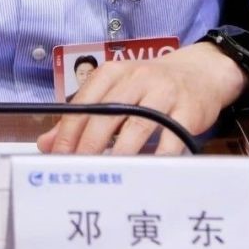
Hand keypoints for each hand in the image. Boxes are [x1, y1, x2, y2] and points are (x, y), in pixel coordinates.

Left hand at [37, 44, 246, 155]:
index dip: (68, 132)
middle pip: (106, 115)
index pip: (83, 103)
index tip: (58, 158)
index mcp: (114, 72)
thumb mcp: (116, 90)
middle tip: (79, 172)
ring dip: (119, 155)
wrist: (201, 71)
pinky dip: (158, 159)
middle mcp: (137, 78)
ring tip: (108, 177)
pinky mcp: (188, 110)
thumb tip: (47, 143)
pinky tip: (146, 174)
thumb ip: (83, 115)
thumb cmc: (151, 86)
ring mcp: (164, 93)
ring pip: (136, 127)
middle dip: (88, 147)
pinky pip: (171, 139)